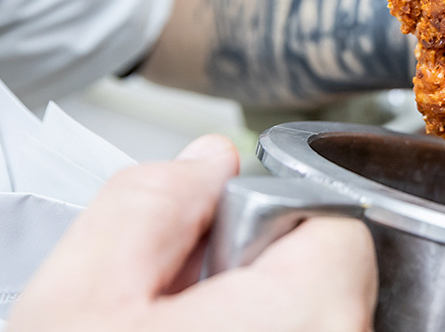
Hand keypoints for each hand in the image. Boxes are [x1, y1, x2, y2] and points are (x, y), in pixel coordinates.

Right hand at [8, 135, 376, 331]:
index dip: (263, 225)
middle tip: (177, 312)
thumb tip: (207, 161)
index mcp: (309, 318)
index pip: (336, 221)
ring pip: (319, 318)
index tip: (209, 258)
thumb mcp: (76, 302)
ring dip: (262, 314)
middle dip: (259, 273)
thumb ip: (149, 203)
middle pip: (331, 274)